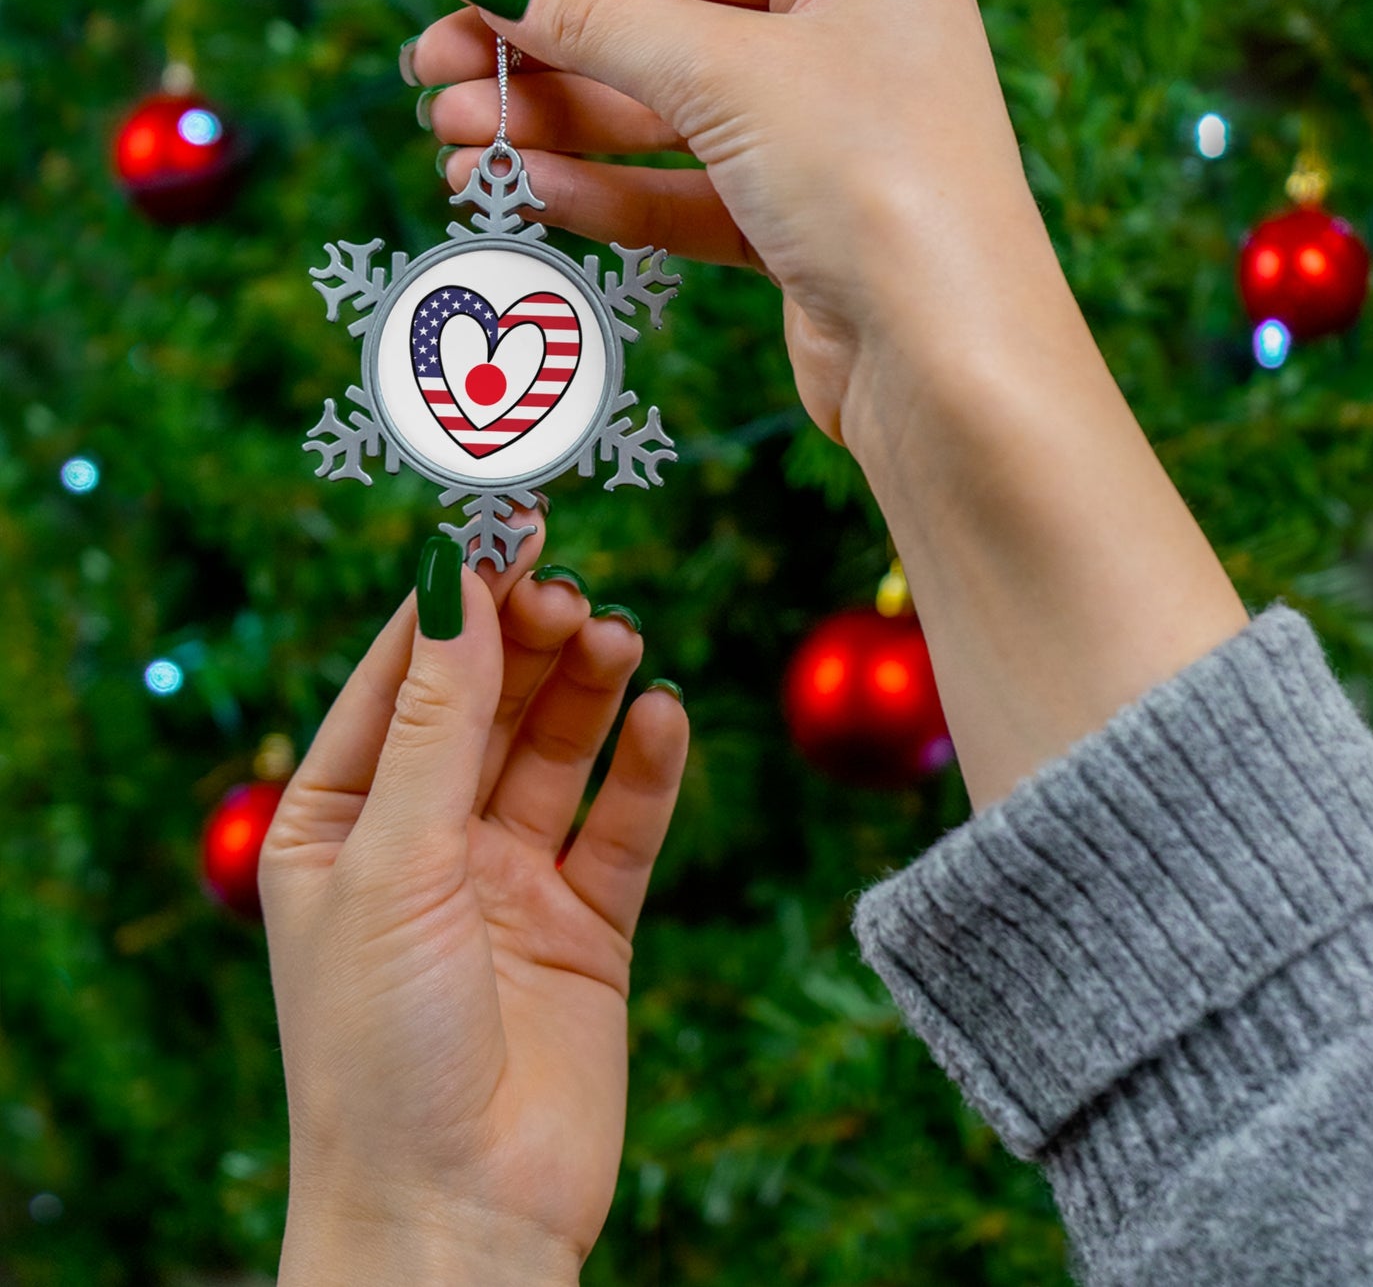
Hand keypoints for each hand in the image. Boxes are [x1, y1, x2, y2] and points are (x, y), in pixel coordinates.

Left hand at [259, 519, 687, 1281]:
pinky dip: (646, 770)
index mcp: (339, 820)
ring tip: (619, 640)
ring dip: (588, 691)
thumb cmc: (380, 1047)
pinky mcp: (586, 924)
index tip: (505, 524)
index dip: (453, 599)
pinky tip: (664, 719)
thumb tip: (455, 579)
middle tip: (572, 594)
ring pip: (557, 752)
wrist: (458, 1217)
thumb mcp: (393, 860)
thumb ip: (437, 720)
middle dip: (527, 641)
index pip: (400, 678)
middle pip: (486, 703)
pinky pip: (622, 825)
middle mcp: (424, 840)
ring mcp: (508, 881)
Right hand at [411, 0, 1056, 445]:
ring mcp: (822, 140)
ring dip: (557, 130)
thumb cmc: (875, 185)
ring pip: (663, 121)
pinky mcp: (798, 229)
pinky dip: (607, 193)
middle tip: (432, 77)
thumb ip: (602, 21)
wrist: (947, 367)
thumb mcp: (728, 75)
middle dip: (543, 56)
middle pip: (661, 30)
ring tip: (454, 144)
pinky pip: (684, 195)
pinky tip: (527, 192)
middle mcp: (846, 41)